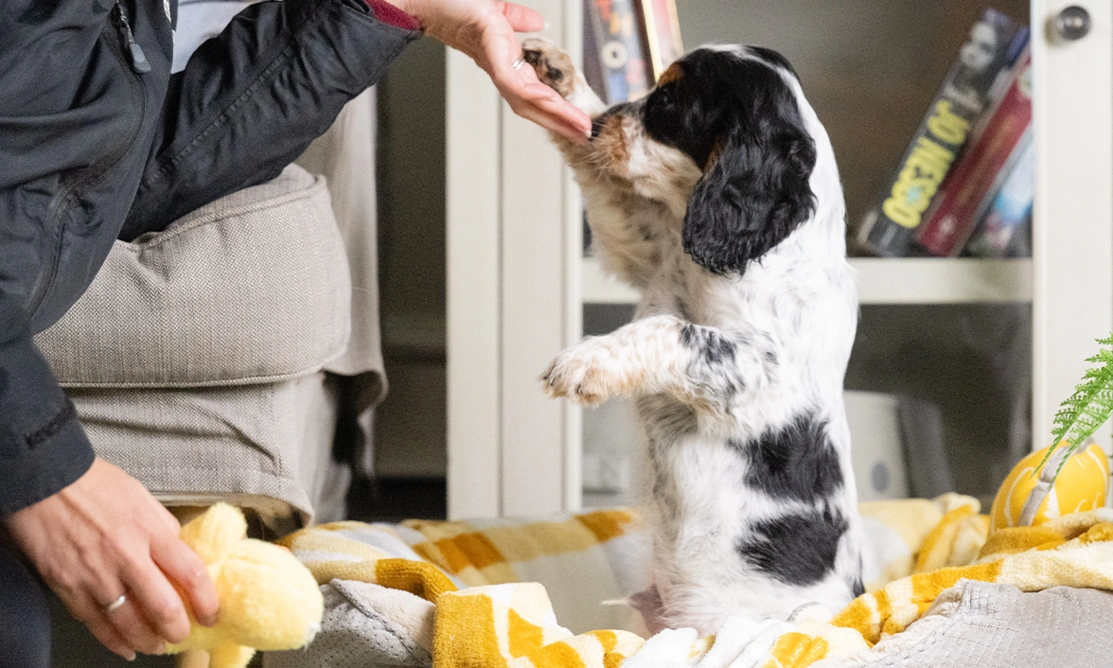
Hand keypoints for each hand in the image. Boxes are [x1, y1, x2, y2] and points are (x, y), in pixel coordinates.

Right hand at [2, 458, 218, 660]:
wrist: (45, 481)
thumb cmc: (96, 484)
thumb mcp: (142, 497)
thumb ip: (162, 527)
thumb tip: (180, 550)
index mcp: (151, 531)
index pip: (192, 573)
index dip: (207, 600)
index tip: (212, 614)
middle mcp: (127, 556)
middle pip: (163, 607)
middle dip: (178, 630)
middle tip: (183, 634)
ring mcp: (96, 575)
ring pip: (129, 622)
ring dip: (147, 640)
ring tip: (156, 645)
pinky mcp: (68, 587)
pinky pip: (96, 623)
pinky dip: (113, 641)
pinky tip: (125, 647)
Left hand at [394, 0, 591, 142]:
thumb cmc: (455, 2)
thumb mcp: (497, 9)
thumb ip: (517, 18)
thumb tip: (537, 24)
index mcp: (502, 59)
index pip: (533, 90)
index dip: (555, 107)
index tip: (577, 120)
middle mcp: (498, 66)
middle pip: (532, 104)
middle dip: (560, 121)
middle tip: (584, 136)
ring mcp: (493, 61)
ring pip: (526, 98)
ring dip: (554, 114)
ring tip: (577, 125)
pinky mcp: (489, 51)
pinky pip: (513, 80)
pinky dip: (532, 94)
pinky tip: (550, 101)